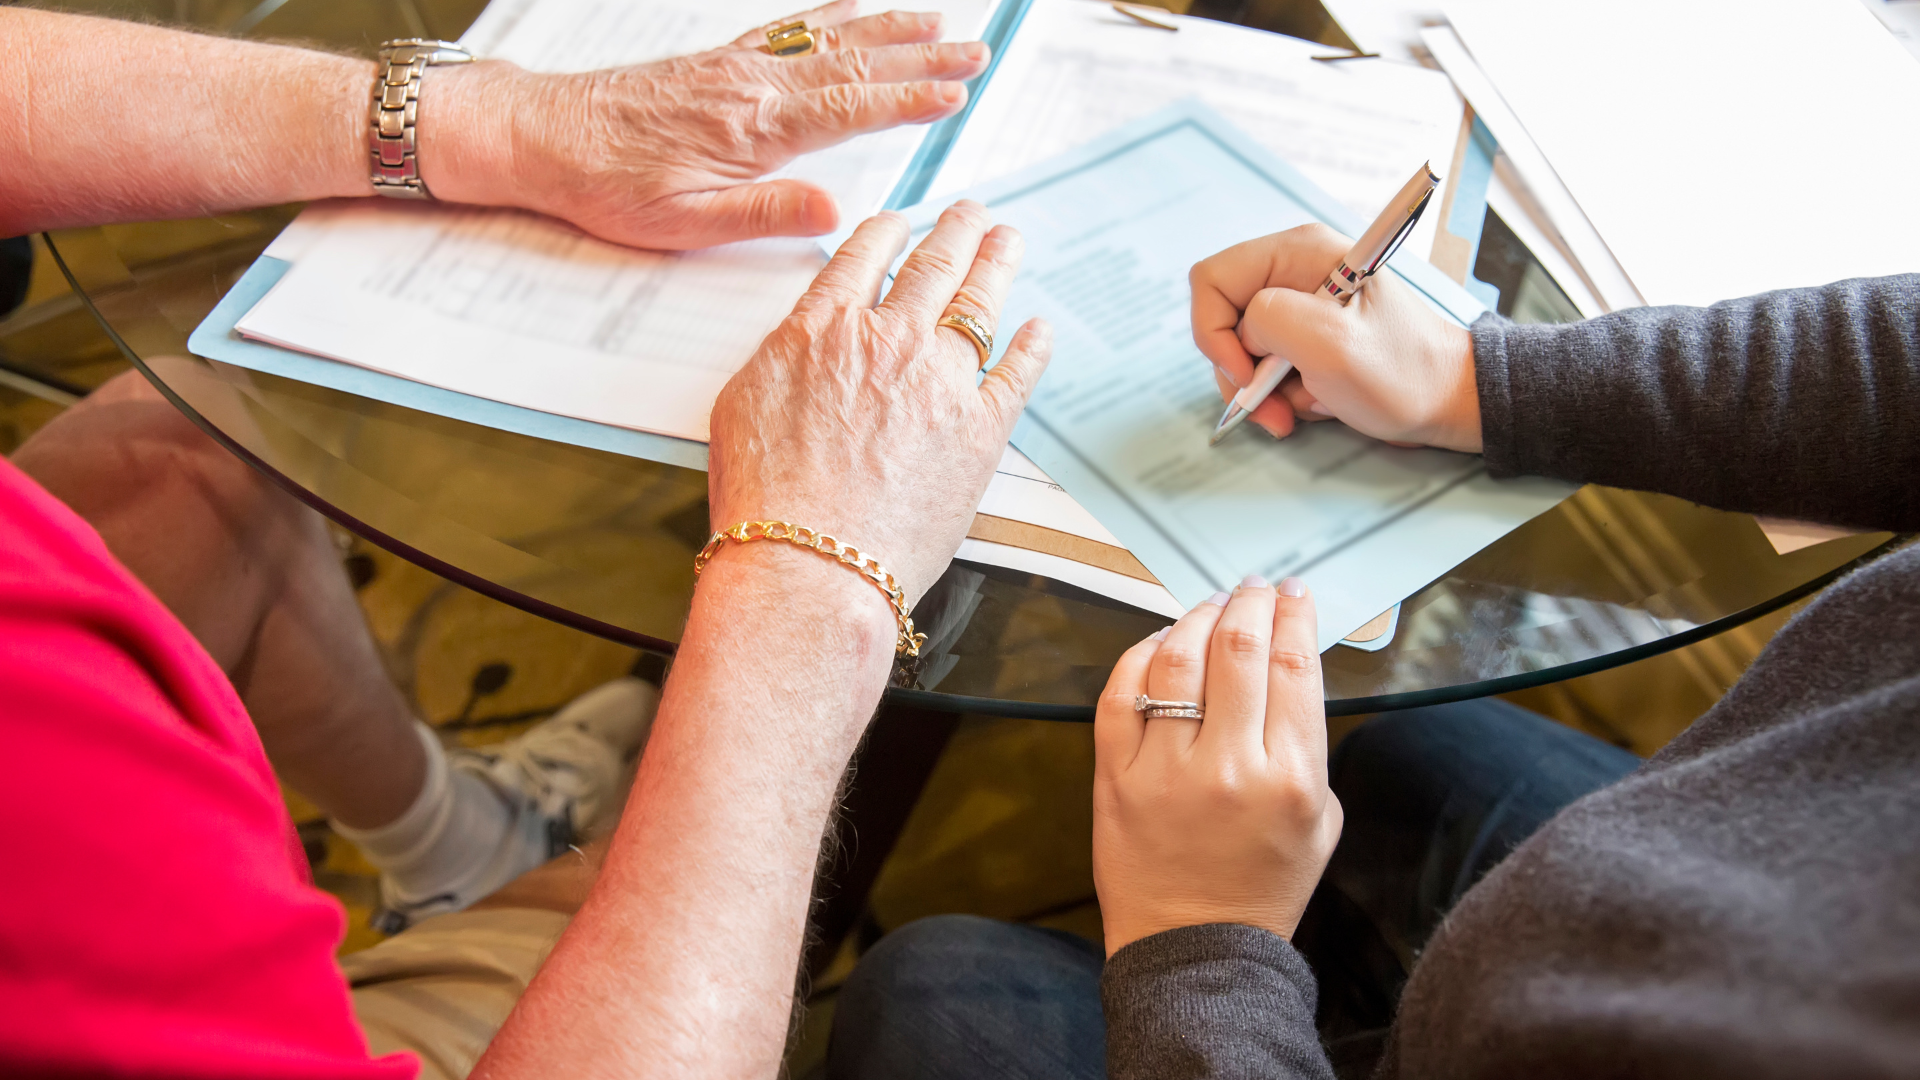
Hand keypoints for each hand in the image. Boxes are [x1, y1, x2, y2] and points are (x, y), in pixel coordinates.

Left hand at [428, 2, 988, 249]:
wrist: (542, 136)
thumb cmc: (607, 187)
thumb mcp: (684, 224)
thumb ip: (762, 214)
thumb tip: (833, 214)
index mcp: (753, 130)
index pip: (850, 109)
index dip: (908, 99)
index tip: (956, 93)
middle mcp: (752, 86)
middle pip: (854, 65)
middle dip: (921, 58)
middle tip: (976, 52)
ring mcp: (737, 67)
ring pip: (829, 40)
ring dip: (890, 30)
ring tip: (940, 22)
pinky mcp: (719, 61)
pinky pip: (790, 29)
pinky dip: (832, 15)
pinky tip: (856, 7)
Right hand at [706, 201, 1052, 605]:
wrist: (810, 562)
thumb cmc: (766, 499)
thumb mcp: (743, 404)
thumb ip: (784, 357)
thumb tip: (805, 340)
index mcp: (826, 328)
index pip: (865, 257)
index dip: (888, 232)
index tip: (902, 222)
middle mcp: (890, 340)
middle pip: (933, 266)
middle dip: (956, 231)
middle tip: (971, 213)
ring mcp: (941, 382)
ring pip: (979, 304)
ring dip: (996, 264)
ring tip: (1007, 240)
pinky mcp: (981, 431)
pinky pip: (1017, 375)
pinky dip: (1032, 347)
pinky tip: (1040, 329)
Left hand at [1092, 577, 1342, 954]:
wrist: (1195, 948)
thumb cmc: (1261, 887)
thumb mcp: (1320, 821)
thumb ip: (1309, 748)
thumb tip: (1287, 675)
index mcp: (1290, 778)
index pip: (1294, 667)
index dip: (1294, 617)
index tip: (1294, 596)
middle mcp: (1228, 767)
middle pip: (1237, 649)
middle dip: (1249, 604)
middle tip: (1255, 589)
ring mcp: (1165, 770)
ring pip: (1177, 659)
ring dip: (1198, 618)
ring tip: (1212, 606)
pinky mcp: (1115, 777)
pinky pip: (1120, 692)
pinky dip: (1140, 654)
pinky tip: (1159, 642)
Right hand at [1190, 223, 1483, 450]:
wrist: (1448, 401)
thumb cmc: (1404, 371)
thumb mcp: (1331, 343)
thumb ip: (1269, 320)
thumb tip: (1244, 333)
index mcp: (1298, 253)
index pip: (1213, 279)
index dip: (1214, 331)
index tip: (1246, 372)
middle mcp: (1294, 271)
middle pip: (1223, 318)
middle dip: (1239, 371)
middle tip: (1270, 409)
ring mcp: (1300, 304)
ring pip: (1241, 349)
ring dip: (1262, 390)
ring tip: (1300, 409)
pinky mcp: (1306, 335)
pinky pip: (1266, 365)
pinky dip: (1280, 393)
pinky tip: (1315, 400)